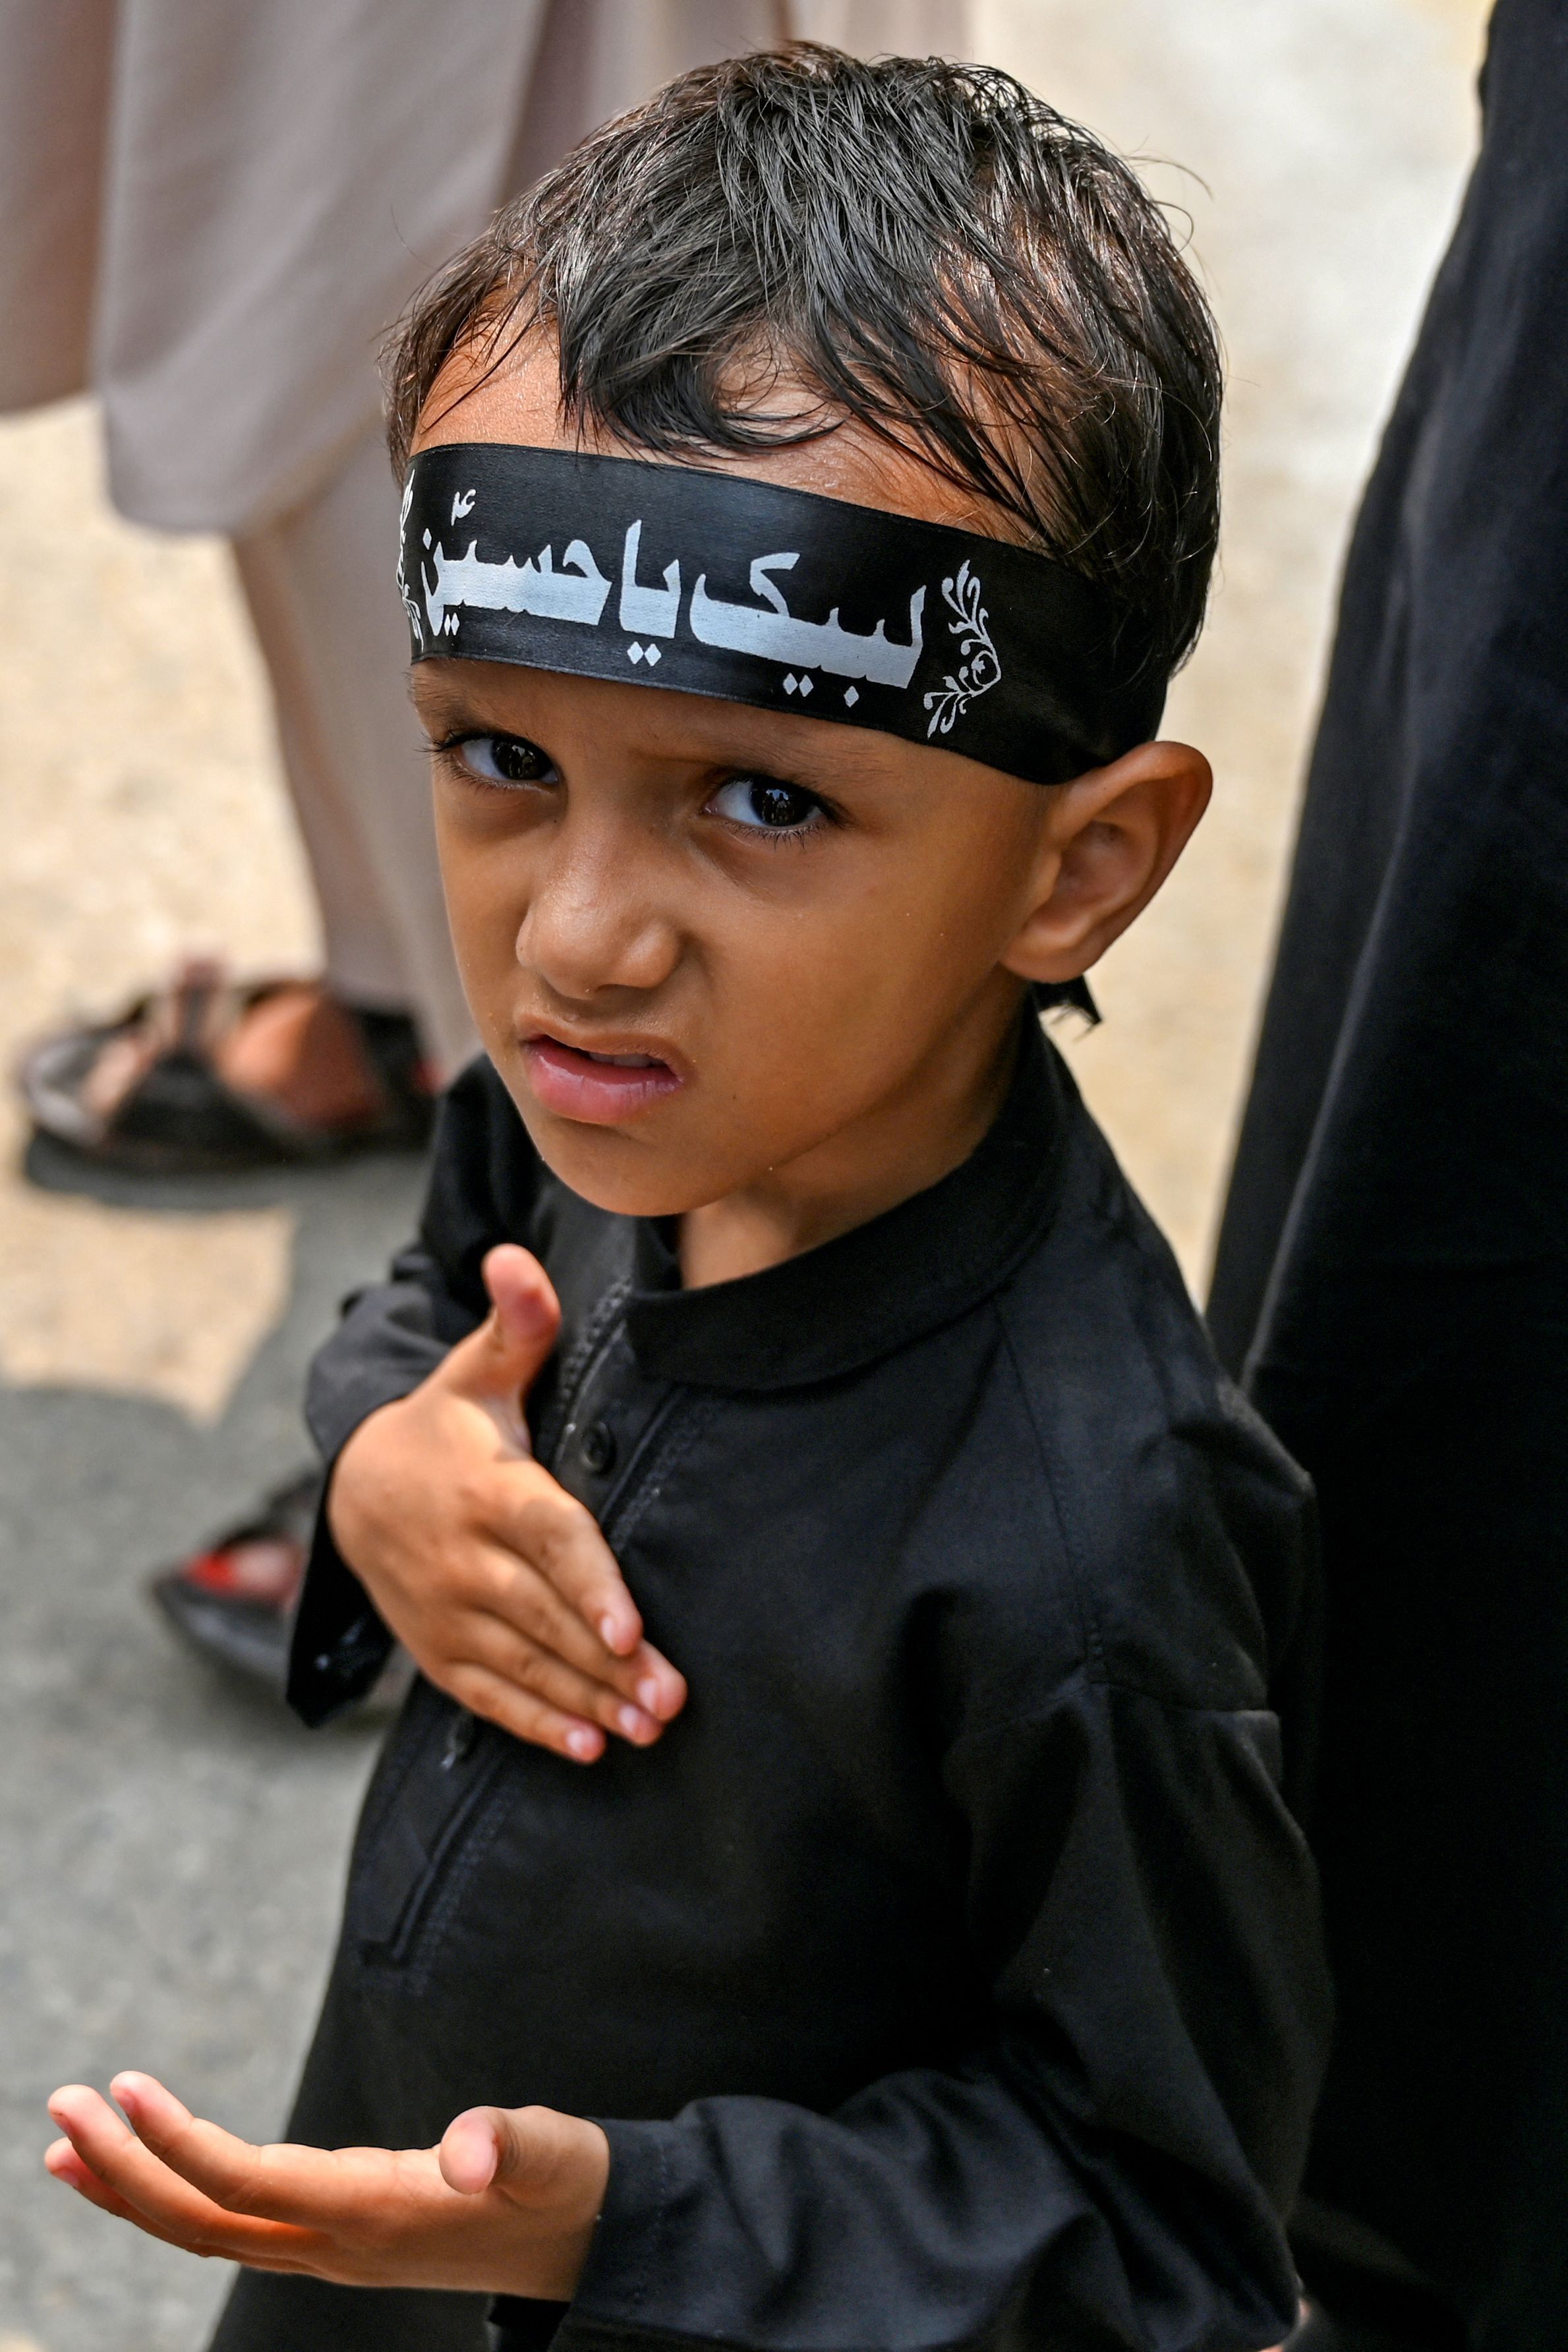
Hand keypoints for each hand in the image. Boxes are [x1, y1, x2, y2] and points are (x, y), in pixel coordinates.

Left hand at [45, 2072, 607, 2294]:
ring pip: (203, 2233)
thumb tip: (476, 2150)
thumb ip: (517, 2145)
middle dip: (124, 2168)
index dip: (180, 2142)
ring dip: (129, 2190)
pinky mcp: (330, 2241)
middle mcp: (336, 2246)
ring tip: (61, 2143)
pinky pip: (227, 2228)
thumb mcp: (557, 2155)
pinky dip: (168, 2198)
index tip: (124, 2087)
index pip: (250, 2185)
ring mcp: (328, 2252)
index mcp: (376, 2216)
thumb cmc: (565, 2187)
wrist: (583, 2245)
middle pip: (203, 2220)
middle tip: (61, 2103)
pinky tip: (131, 2174)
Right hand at [329, 1243, 684, 1761]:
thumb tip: (519, 1258)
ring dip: (590, 1701)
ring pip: (528, 1665)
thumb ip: (517, 1321)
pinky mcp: (442, 1653)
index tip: (629, 1627)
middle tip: (672, 1699)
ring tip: (648, 1728)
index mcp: (489, 1492)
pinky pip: (493, 1697)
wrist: (354, 1491)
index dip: (588, 1584)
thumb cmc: (446, 1426)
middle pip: (549, 1617)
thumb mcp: (476, 1369)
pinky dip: (538, 1725)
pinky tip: (588, 1748)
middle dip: (611, 1663)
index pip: (548, 1541)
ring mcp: (451, 1615)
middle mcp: (467, 1562)